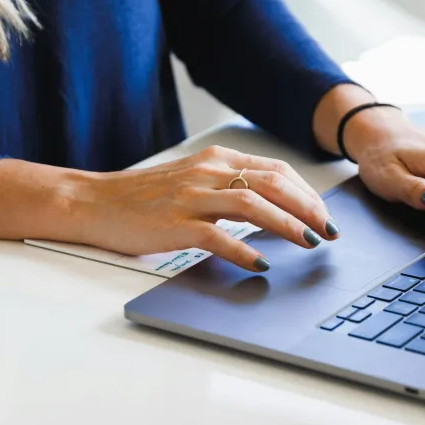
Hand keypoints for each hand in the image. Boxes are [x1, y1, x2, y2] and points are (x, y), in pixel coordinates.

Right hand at [65, 146, 339, 270]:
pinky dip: (244, 251)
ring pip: (253, 205)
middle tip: (329, 231)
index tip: (324, 214)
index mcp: (216, 160)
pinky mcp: (175, 224)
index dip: (306, 192)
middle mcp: (208, 173)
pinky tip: (261, 264)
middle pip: (273, 184)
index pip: (276, 170)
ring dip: (288, 225)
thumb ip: (228, 187)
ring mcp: (191, 197)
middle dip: (309, 208)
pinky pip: (218, 236)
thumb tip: (272, 207)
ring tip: (309, 243)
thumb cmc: (144, 196)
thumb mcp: (192, 179)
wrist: (94, 201)